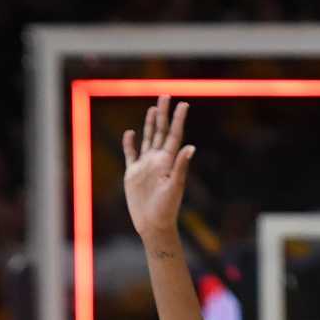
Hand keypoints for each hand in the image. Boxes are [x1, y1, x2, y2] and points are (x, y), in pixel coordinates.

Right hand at [122, 96, 194, 239]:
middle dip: (163, 114)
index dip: (179, 119)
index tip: (184, 104)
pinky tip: (130, 133)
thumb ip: (181, 166)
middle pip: (160, 131)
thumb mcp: (175, 186)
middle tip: (165, 95)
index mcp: (168, 161)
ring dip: (150, 124)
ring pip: (148, 139)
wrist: (152, 224)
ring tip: (153, 109)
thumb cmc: (166, 208)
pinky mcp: (133, 173)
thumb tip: (190, 147)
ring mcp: (145, 165)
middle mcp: (158, 160)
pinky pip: (131, 154)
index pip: (174, 135)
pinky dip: (129, 143)